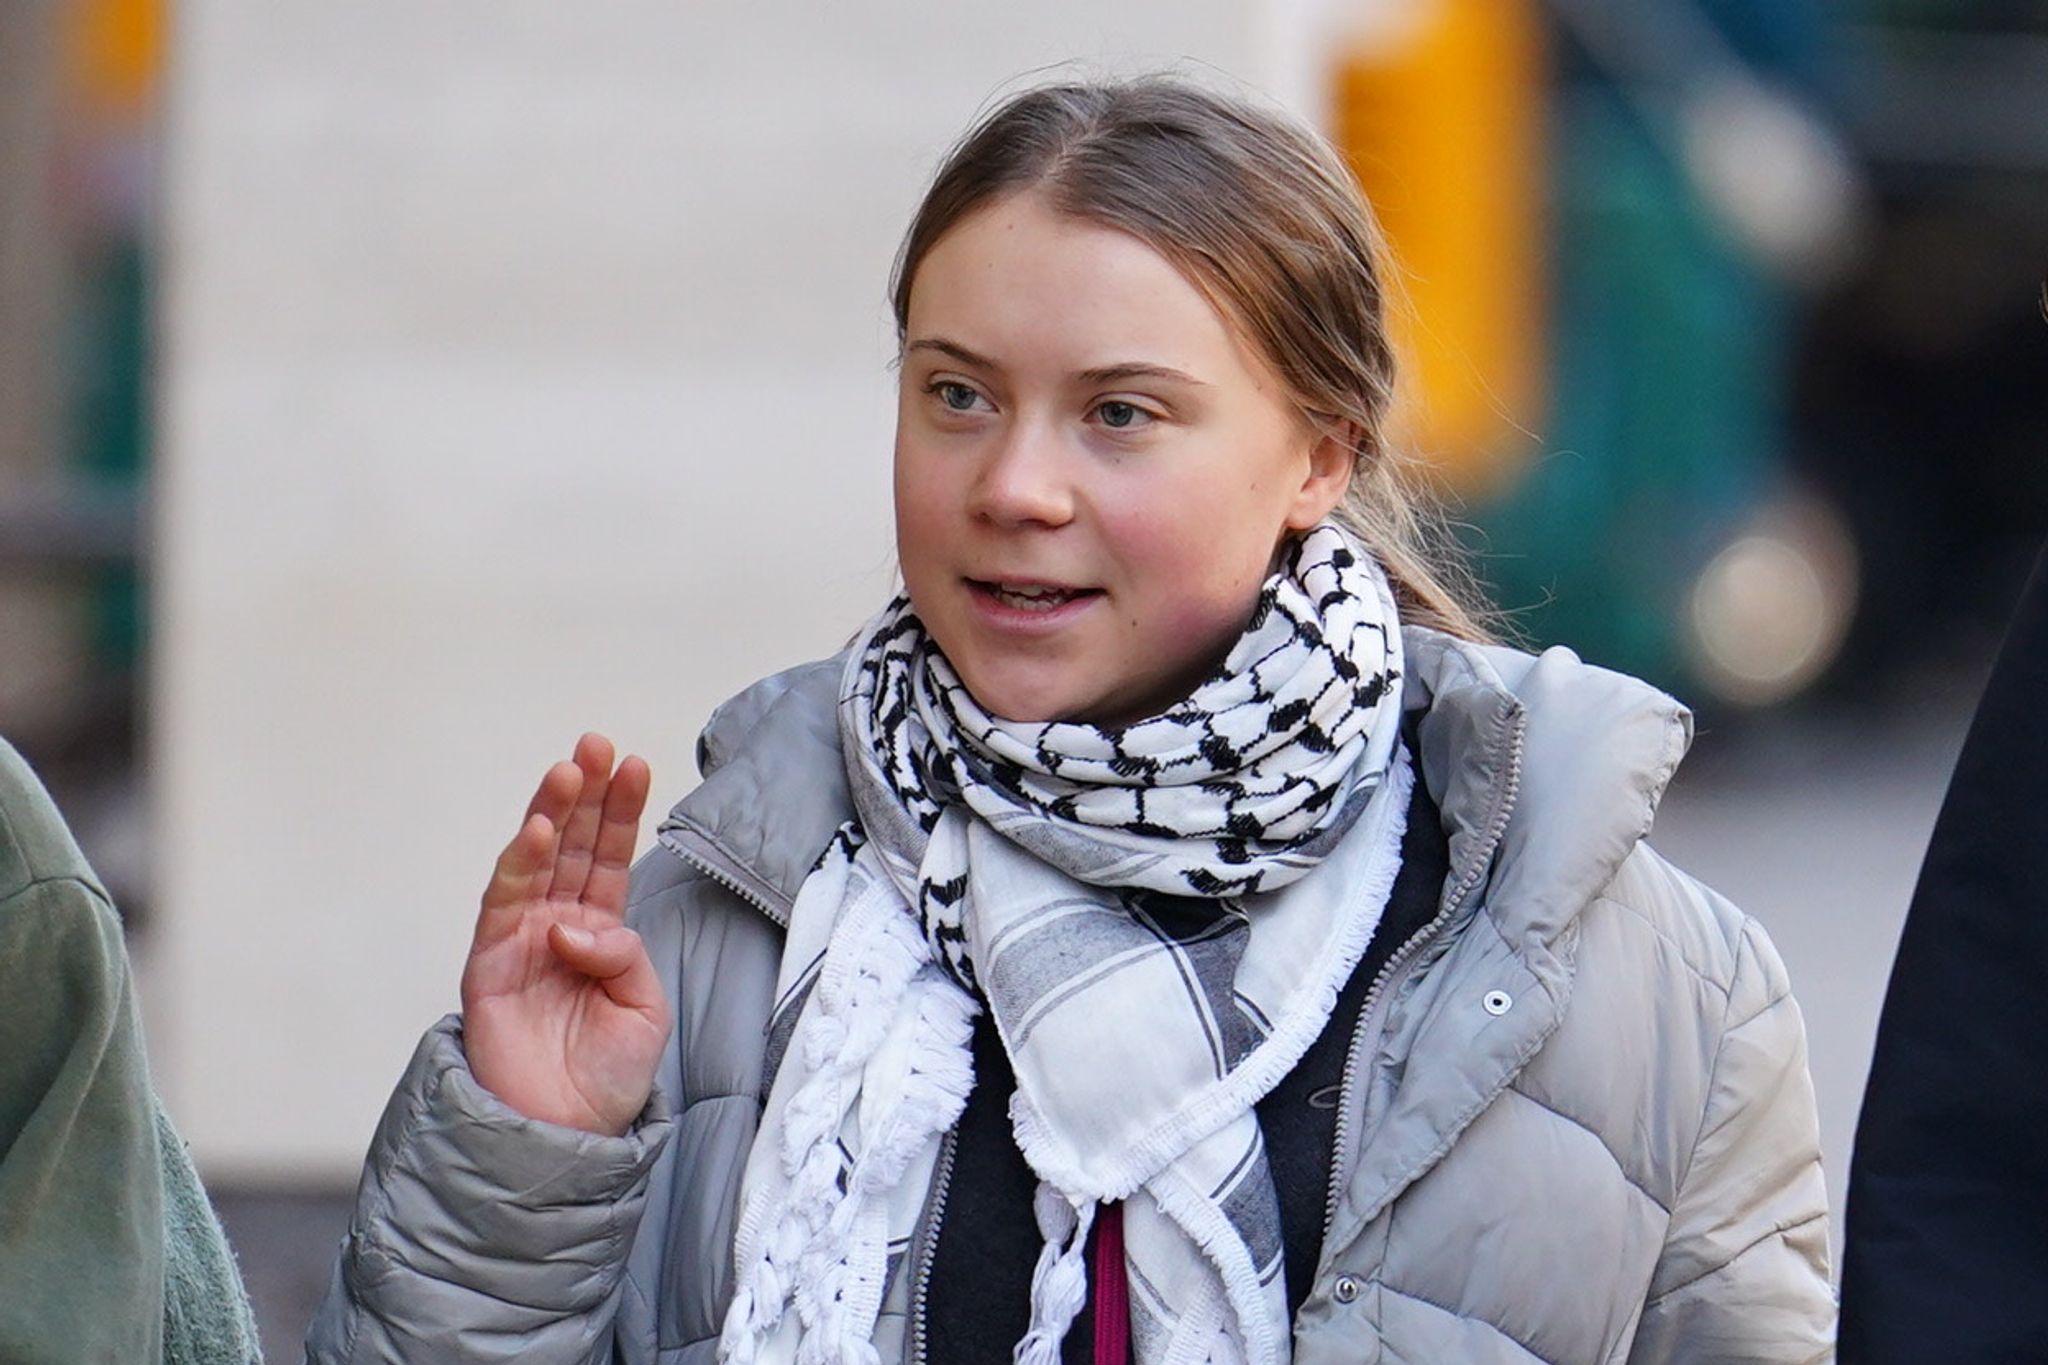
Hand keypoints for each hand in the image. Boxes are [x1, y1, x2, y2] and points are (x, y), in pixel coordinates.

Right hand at [461, 734, 667, 1135]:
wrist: (564, 1135)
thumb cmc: (607, 1077)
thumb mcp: (643, 1010)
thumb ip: (624, 957)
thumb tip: (578, 926)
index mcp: (601, 932)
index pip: (612, 858)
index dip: (622, 811)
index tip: (637, 764)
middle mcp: (559, 926)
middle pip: (574, 847)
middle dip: (586, 795)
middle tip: (597, 745)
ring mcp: (522, 941)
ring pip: (536, 864)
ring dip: (551, 814)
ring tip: (569, 771)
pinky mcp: (489, 963)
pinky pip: (502, 905)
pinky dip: (520, 866)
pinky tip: (538, 832)